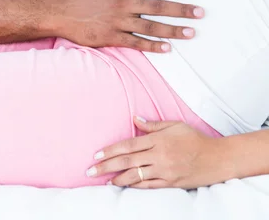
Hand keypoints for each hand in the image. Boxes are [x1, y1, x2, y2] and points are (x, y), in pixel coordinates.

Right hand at [61, 0, 202, 51]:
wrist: (63, 13)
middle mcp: (124, 3)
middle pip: (158, 6)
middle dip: (181, 9)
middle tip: (200, 13)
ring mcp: (119, 21)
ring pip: (151, 26)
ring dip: (172, 30)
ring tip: (191, 32)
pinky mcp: (112, 37)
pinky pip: (136, 42)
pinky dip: (152, 46)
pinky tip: (167, 49)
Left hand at [87, 117, 224, 189]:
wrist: (216, 159)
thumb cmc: (195, 139)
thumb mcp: (174, 125)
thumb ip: (153, 125)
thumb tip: (135, 119)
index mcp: (158, 140)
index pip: (129, 145)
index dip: (111, 150)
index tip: (97, 154)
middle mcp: (159, 156)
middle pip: (127, 161)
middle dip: (107, 166)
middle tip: (91, 170)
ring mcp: (164, 171)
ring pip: (135, 176)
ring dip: (117, 179)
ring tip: (105, 180)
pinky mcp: (170, 183)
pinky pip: (148, 186)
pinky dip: (134, 187)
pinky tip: (124, 186)